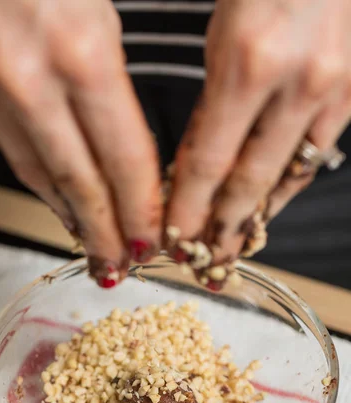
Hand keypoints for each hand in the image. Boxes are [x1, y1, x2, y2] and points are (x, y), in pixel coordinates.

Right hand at [0, 0, 161, 285]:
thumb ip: (114, 88)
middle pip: (80, 185)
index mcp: (81, 54)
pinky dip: (42, 184)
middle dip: (105, 236)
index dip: (140, 210)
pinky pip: (13, 153)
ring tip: (93, 248)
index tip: (149, 241)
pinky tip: (59, 202)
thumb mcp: (102, 13)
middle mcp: (29, 80)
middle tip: (119, 268)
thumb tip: (128, 155)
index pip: (123, 160)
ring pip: (41, 178)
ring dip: (71, 220)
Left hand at [166, 0, 350, 287]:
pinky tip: (268, 210)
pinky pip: (313, 158)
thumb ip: (210, 106)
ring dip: (256, 220)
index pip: (208, 162)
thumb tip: (196, 171)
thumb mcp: (220, 35)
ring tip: (234, 251)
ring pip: (285, 179)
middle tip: (204, 266)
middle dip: (223, 231)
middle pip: (249, 182)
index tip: (171, 240)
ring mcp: (331, 92)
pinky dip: (286, 189)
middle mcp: (296, 83)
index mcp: (247, 63)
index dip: (189, 208)